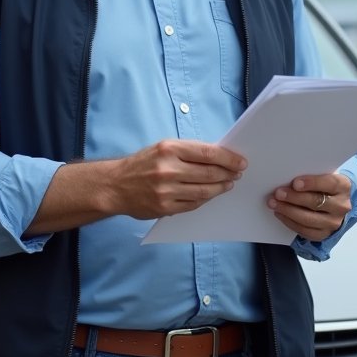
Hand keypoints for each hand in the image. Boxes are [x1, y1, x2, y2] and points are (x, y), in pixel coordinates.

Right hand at [109, 139, 246, 219]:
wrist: (116, 185)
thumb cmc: (142, 164)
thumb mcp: (162, 148)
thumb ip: (187, 152)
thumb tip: (217, 157)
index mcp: (169, 149)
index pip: (207, 153)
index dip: (228, 158)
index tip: (240, 161)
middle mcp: (168, 169)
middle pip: (209, 173)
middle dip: (228, 173)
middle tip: (237, 173)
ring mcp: (166, 190)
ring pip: (204, 191)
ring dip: (220, 188)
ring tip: (228, 184)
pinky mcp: (165, 207)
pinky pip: (193, 204)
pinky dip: (205, 199)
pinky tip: (211, 194)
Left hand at [267, 171, 351, 241]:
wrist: (334, 204)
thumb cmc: (324, 186)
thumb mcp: (323, 176)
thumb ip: (311, 175)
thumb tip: (288, 178)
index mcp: (343, 187)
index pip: (329, 184)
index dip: (311, 183)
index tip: (295, 183)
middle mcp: (341, 206)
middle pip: (316, 202)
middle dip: (294, 198)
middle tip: (278, 193)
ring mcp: (333, 222)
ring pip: (308, 218)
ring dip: (288, 210)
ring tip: (274, 203)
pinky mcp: (323, 234)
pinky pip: (304, 230)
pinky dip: (289, 222)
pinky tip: (279, 213)